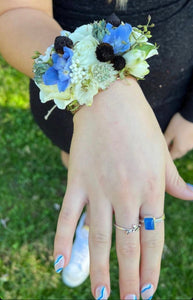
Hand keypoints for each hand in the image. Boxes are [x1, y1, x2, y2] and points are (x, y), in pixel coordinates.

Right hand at [54, 79, 192, 298]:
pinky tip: (61, 265)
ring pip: (99, 238)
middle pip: (129, 245)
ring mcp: (100, 188)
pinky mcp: (77, 180)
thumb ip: (175, 180)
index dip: (152, 269)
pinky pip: (68, 216)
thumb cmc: (140, 125)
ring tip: (101, 295)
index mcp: (152, 188)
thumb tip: (191, 198)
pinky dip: (63, 241)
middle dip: (130, 280)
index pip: (154, 239)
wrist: (109, 100)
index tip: (149, 291)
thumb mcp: (162, 153)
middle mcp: (127, 194)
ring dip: (100, 270)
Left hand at [164, 112, 192, 159]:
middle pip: (178, 153)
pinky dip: (183, 142)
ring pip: (183, 148)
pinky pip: (187, 143)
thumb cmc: (179, 123)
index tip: (161, 152)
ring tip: (172, 140)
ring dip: (177, 146)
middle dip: (171, 151)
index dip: (166, 156)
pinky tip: (180, 136)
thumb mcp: (169, 132)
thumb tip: (162, 148)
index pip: (172, 157)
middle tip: (165, 146)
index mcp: (180, 148)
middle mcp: (187, 148)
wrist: (192, 114)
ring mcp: (192, 144)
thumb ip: (165, 141)